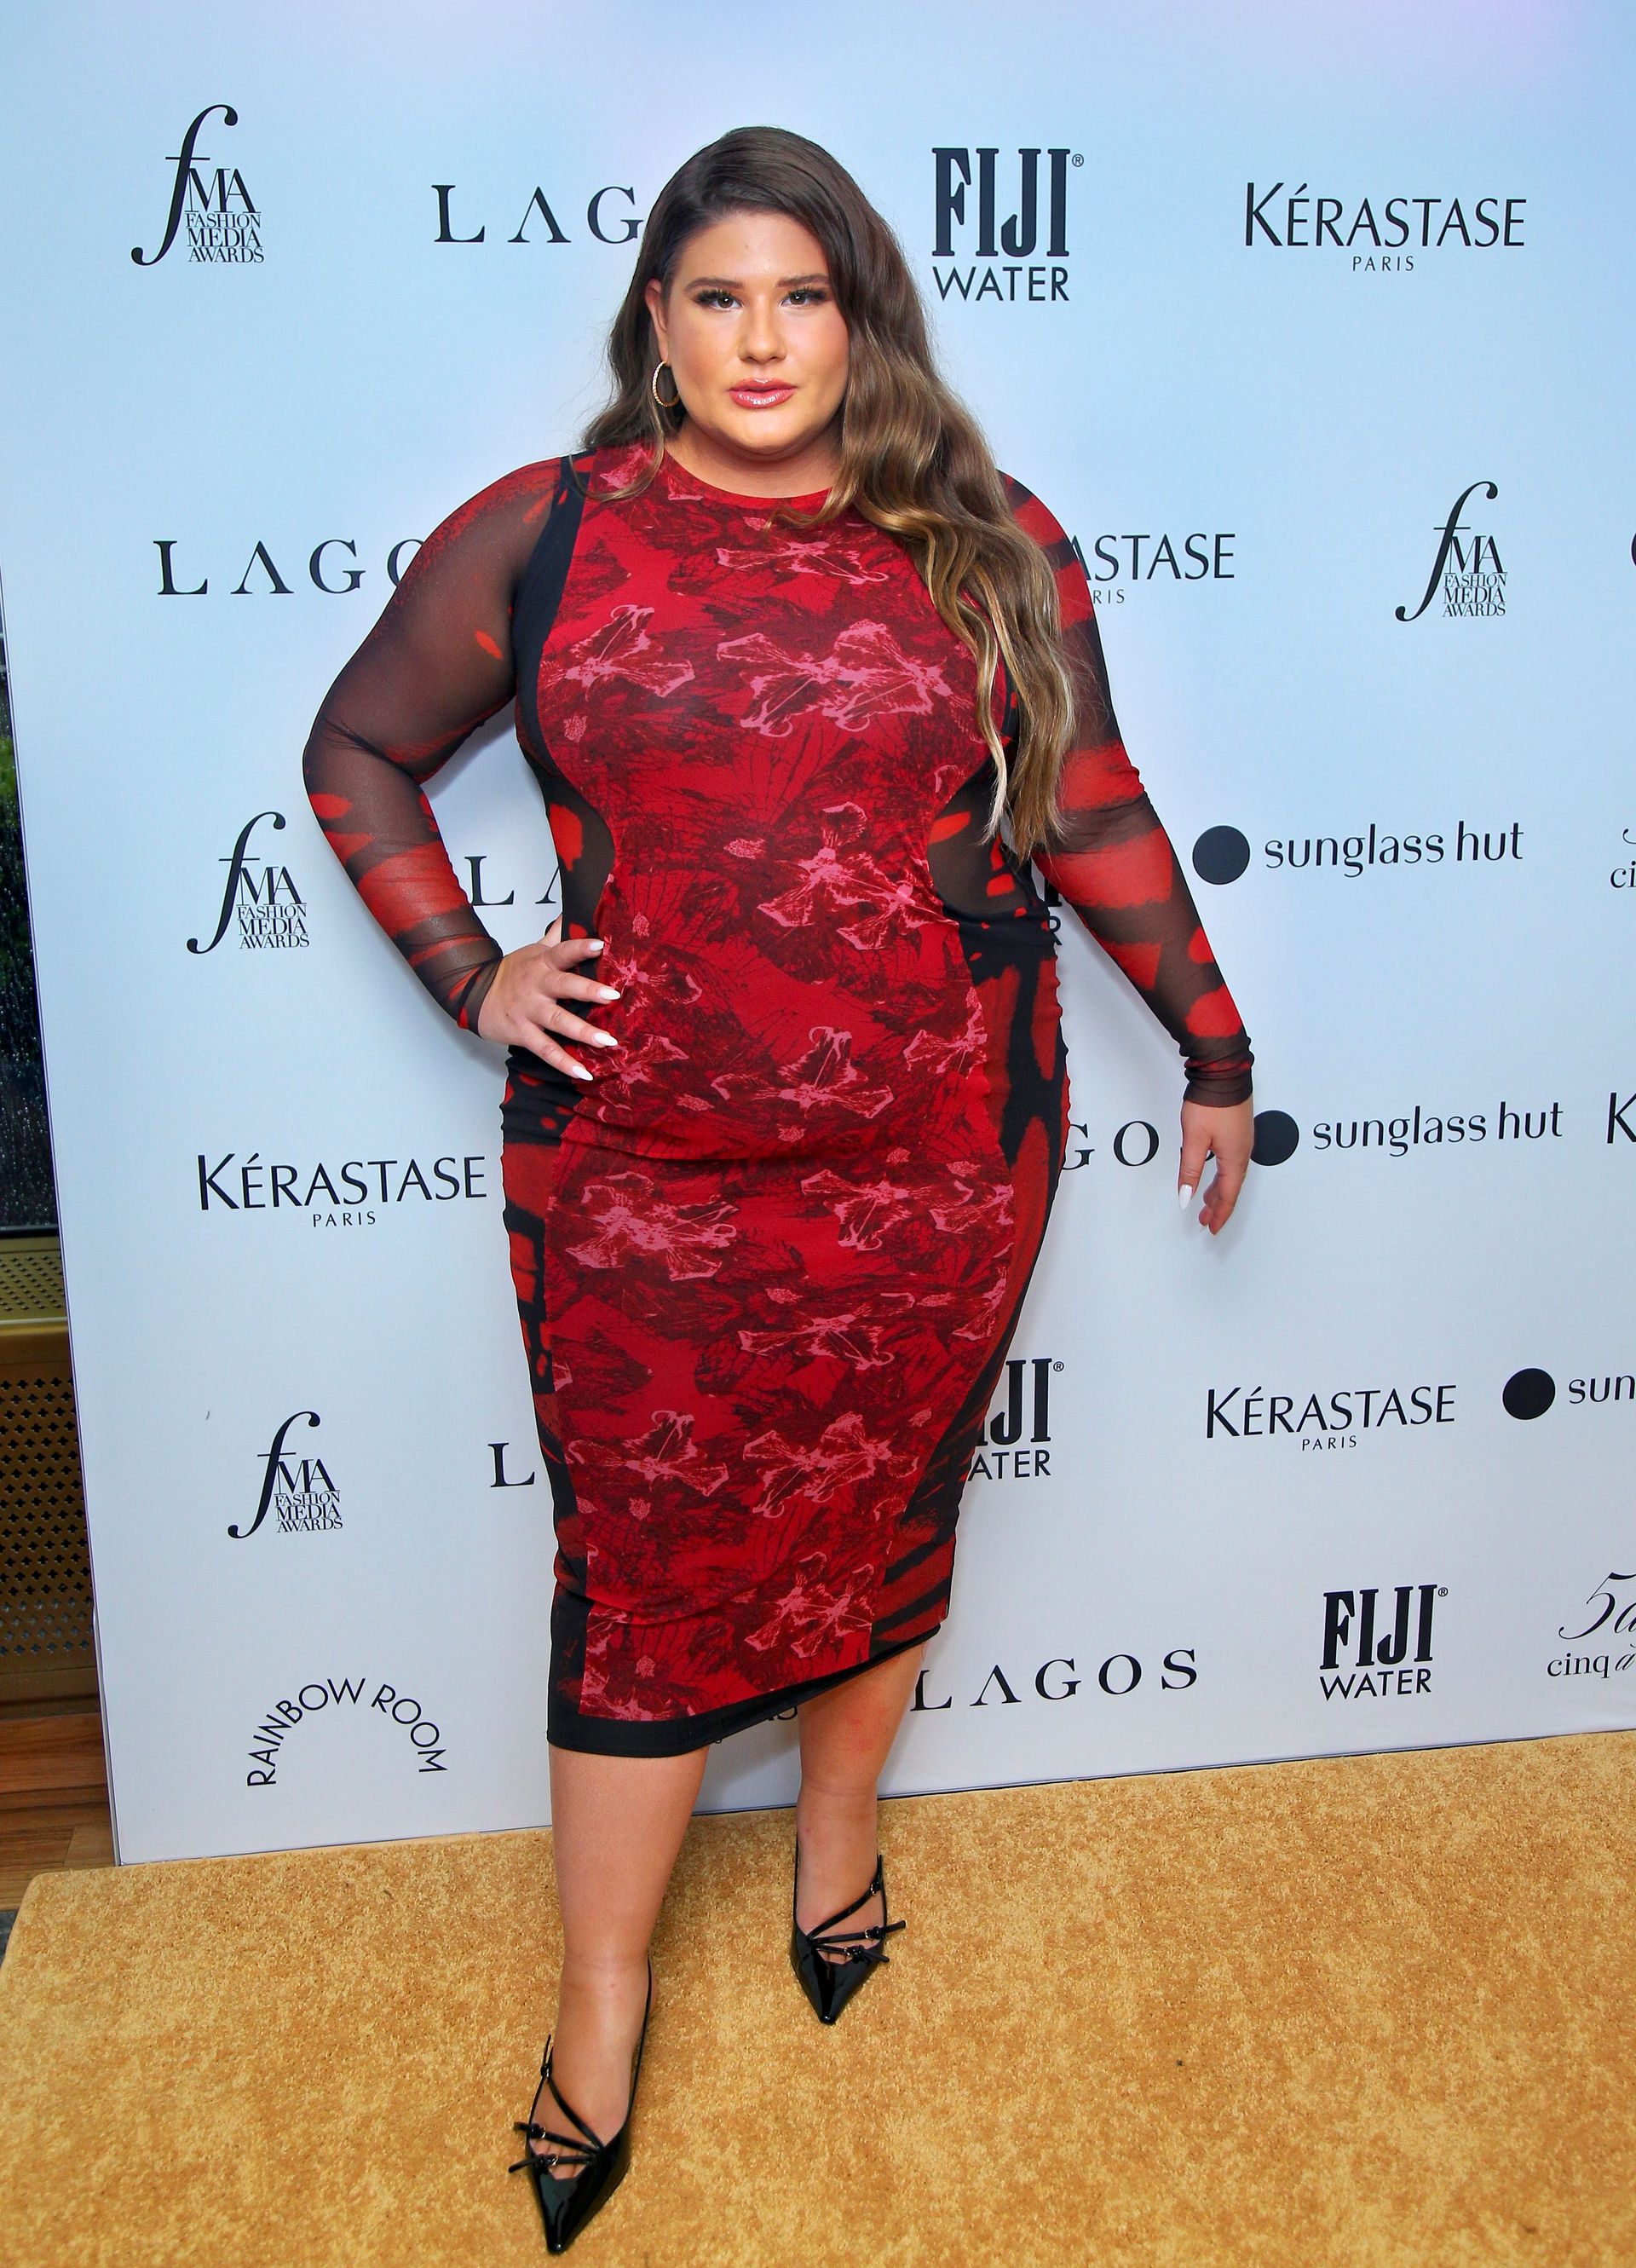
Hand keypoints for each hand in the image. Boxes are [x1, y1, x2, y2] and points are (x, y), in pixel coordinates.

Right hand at [474, 916, 620, 1079]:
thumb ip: (556, 934)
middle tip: (613, 996)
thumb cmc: (513, 973)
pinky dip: (564, 1062)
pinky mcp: (522, 1033)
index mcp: (542, 963)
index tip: (600, 945)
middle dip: (588, 990)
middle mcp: (536, 985)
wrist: (474, 995)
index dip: (580, 947)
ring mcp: (529, 1011)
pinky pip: (545, 1050)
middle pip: (563, 985)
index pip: (562, 951)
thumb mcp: (533, 950)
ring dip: (583, 1032)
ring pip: (558, 1021)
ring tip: (607, 1041)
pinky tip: (584, 1072)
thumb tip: (575, 912)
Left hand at [1177, 1096, 1252, 1235]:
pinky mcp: (1237, 1131)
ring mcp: (1242, 1140)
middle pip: (1231, 1187)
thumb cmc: (1211, 1102)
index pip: (1227, 1195)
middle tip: (1206, 1220)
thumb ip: (1190, 1170)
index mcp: (1234, 1158)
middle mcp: (1242, 1152)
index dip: (1219, 1214)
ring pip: (1231, 1175)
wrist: (1223, 1072)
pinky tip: (1214, 1175)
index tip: (1211, 1227)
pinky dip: (1222, 1175)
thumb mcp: (1195, 1139)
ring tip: (1206, 1202)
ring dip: (1219, 1191)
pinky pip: (1232, 1162)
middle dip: (1218, 1206)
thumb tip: (1187, 1197)